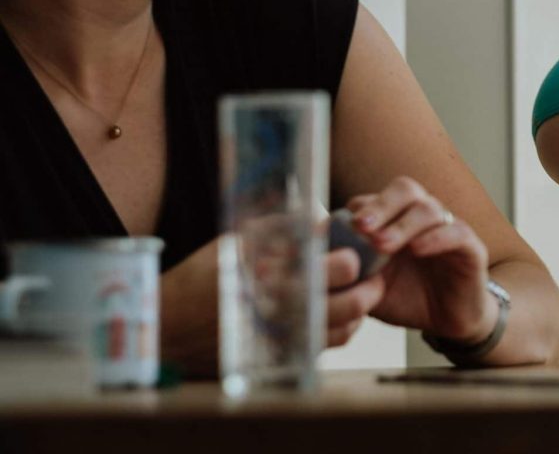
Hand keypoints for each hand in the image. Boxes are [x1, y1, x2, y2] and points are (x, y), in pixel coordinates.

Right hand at [159, 235, 393, 376]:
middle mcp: (281, 313)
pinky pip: (326, 347)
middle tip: (372, 275)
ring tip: (363, 292)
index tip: (354, 250)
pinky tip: (341, 313)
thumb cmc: (202, 278)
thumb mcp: (235, 242)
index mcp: (272, 278)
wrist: (169, 328)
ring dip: (359, 310)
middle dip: (367, 287)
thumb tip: (323, 218)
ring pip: (343, 329)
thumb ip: (281, 227)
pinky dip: (342, 330)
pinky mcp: (281, 358)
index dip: (352, 258)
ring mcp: (283, 339)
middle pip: (347, 303)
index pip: (335, 270)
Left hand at [344, 176, 495, 343]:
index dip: (359, 209)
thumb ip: (348, 271)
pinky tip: (418, 249)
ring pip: (429, 208)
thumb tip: (313, 259)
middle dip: (381, 204)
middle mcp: (421, 217)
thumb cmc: (406, 298)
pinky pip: (456, 232)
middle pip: (405, 189)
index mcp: (395, 220)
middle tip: (362, 226)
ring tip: (383, 245)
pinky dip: (436, 237)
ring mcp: (447, 228)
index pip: (376, 198)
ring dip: (403, 224)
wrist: (445, 322)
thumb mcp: (368, 286)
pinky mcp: (470, 247)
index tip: (341, 229)